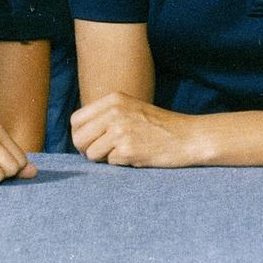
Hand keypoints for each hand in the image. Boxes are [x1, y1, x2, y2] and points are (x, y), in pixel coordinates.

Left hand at [69, 91, 199, 167]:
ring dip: (104, 158)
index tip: (91, 142)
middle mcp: (114, 112)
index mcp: (113, 99)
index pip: (76, 120)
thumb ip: (105, 115)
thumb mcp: (130, 109)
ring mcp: (121, 130)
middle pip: (78, 138)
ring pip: (91, 154)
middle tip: (103, 153)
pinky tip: (136, 156)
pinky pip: (110, 163)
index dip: (80, 135)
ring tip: (123, 153)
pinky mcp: (128, 149)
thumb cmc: (158, 126)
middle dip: (86, 150)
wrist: (187, 137)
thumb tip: (77, 134)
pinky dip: (120, 164)